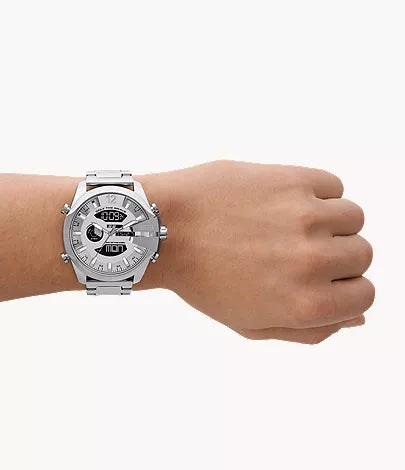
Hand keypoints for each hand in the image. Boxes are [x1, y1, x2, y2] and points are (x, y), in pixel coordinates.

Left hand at [140, 160, 374, 343]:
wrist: (165, 229)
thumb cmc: (204, 280)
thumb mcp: (252, 324)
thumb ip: (310, 330)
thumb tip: (356, 317)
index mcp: (306, 304)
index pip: (365, 296)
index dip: (345, 289)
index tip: (321, 279)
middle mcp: (313, 261)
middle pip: (362, 254)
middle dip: (337, 257)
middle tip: (297, 251)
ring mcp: (305, 216)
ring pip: (353, 217)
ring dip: (330, 223)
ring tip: (290, 225)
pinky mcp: (292, 180)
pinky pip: (332, 186)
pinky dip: (318, 194)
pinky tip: (285, 203)